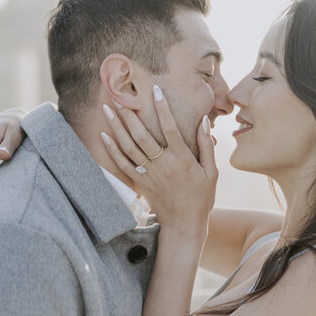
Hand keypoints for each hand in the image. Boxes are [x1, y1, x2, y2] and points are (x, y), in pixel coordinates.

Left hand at [100, 85, 217, 236]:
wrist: (184, 225)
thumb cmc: (201, 198)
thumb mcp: (211, 172)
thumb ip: (206, 145)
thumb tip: (204, 120)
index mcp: (182, 159)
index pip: (171, 128)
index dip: (163, 108)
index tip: (155, 90)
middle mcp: (163, 165)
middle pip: (142, 136)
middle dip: (130, 115)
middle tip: (119, 96)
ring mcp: (149, 174)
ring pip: (129, 147)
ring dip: (117, 127)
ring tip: (107, 109)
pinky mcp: (140, 183)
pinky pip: (123, 164)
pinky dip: (112, 149)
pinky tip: (104, 135)